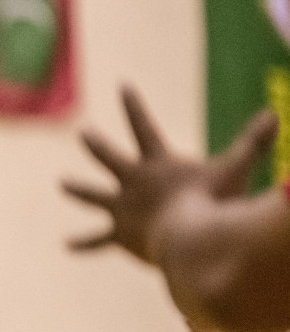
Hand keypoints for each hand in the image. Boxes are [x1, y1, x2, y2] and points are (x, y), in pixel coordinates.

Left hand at [63, 86, 277, 260]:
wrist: (188, 240)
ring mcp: (122, 208)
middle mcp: (131, 181)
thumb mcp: (234, 169)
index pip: (142, 124)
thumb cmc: (213, 204)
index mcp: (156, 162)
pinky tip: (67, 246)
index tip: (122, 85)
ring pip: (93, 195)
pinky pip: (98, 240)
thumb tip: (274, 115)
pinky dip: (85, 243)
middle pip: (108, 157)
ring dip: (78, 189)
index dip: (133, 104)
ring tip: (62, 184)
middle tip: (84, 133)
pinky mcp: (119, 234)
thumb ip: (253, 144)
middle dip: (96, 144)